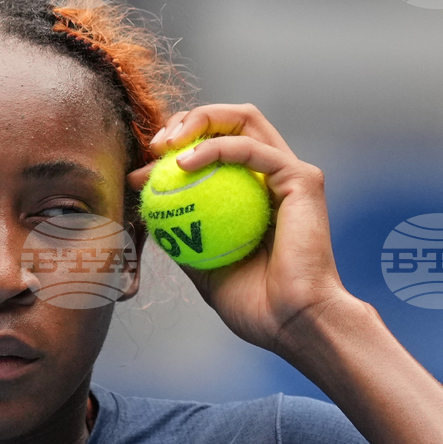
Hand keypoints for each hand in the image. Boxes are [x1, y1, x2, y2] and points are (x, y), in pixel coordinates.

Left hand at [126, 103, 351, 352]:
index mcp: (253, 193)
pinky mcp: (301, 179)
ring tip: (165, 145)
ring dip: (199, 121)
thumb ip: (180, 235)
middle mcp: (273, 176)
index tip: (141, 173)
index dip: (174, 149)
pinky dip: (214, 147)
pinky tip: (184, 162)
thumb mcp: (201, 265)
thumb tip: (147, 212)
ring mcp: (289, 174)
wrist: (292, 325)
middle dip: (186, 122)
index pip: (213, 148)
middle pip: (229, 122)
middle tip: (154, 146)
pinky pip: (251, 149)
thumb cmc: (255, 306)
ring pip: (244, 118)